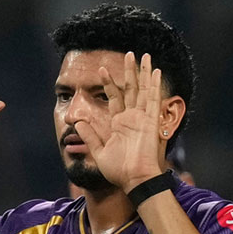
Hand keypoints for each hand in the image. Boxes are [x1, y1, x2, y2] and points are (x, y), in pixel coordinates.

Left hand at [74, 51, 163, 191]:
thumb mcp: (99, 152)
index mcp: (119, 123)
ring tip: (144, 55)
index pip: (114, 97)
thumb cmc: (118, 171)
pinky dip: (155, 85)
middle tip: (128, 53)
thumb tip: (77, 123)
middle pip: (131, 88)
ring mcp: (142, 118)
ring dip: (144, 72)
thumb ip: (90, 136)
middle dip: (129, 71)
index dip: (108, 83)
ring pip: (143, 89)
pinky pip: (153, 100)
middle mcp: (132, 117)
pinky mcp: (151, 121)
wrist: (134, 180)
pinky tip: (155, 71)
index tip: (101, 68)